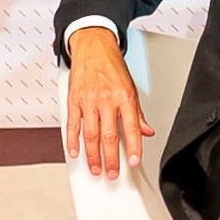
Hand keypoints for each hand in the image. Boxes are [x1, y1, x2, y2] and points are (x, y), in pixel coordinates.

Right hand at [65, 27, 145, 180]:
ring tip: (96, 168)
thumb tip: (147, 132)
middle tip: (113, 173)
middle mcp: (106, 99)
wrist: (93, 46)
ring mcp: (88, 100)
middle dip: (111, 158)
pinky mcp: (74, 99)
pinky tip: (75, 152)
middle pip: (109, 136)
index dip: (133, 147)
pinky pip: (72, 124)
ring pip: (90, 134)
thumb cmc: (112, 67)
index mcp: (124, 97)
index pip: (131, 127)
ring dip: (93, 155)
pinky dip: (72, 140)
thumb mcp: (131, 88)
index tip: (133, 162)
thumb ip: (138, 113)